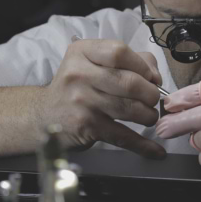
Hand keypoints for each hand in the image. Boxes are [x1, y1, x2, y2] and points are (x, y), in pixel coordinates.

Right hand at [37, 39, 165, 158]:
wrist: (44, 115)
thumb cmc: (78, 86)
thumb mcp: (94, 62)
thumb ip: (129, 61)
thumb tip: (156, 77)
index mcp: (82, 52)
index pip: (119, 52)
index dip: (143, 66)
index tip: (151, 77)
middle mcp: (78, 74)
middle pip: (129, 82)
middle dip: (150, 94)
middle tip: (152, 100)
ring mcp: (81, 101)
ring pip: (129, 108)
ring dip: (148, 115)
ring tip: (148, 116)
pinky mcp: (86, 126)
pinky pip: (122, 135)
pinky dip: (143, 145)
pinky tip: (155, 149)